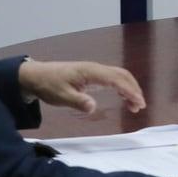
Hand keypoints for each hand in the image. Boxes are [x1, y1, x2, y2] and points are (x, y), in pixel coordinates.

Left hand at [17, 59, 145, 113]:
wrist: (37, 76)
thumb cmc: (49, 85)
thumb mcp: (61, 96)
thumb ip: (78, 101)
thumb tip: (93, 107)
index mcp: (91, 72)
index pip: (115, 79)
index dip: (129, 90)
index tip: (138, 102)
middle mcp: (96, 69)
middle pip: (122, 75)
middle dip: (134, 88)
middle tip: (140, 105)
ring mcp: (95, 72)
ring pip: (119, 76)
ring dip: (129, 88)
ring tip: (135, 106)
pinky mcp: (92, 76)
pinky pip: (112, 79)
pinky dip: (122, 88)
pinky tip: (124, 98)